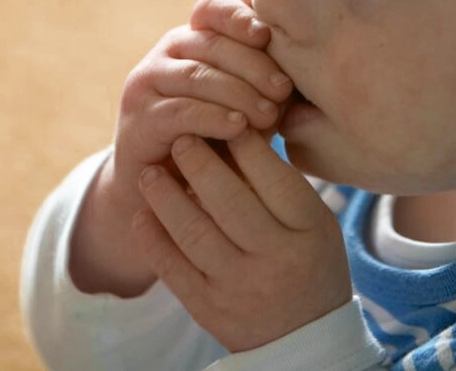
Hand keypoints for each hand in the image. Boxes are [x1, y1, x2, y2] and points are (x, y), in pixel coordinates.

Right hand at [109, 0, 292, 214]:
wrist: (168, 189)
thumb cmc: (219, 140)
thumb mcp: (248, 105)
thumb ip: (267, 85)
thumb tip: (304, 76)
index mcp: (194, 38)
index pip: (212, 9)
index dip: (238, 16)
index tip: (267, 35)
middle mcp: (167, 52)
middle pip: (212, 43)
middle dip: (254, 65)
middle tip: (284, 90)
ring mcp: (147, 82)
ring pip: (198, 76)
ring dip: (239, 93)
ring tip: (269, 115)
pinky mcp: (138, 118)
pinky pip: (180, 110)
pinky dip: (213, 117)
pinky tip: (238, 127)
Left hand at [132, 128, 353, 352]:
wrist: (304, 337)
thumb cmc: (309, 260)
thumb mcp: (313, 221)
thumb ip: (281, 183)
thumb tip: (236, 131)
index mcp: (308, 230)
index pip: (273, 177)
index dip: (245, 145)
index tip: (225, 118)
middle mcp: (274, 258)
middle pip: (229, 201)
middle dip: (199, 163)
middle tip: (181, 138)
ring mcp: (239, 286)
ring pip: (194, 233)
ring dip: (166, 197)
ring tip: (151, 172)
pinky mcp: (209, 309)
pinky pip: (173, 270)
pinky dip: (153, 239)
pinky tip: (142, 215)